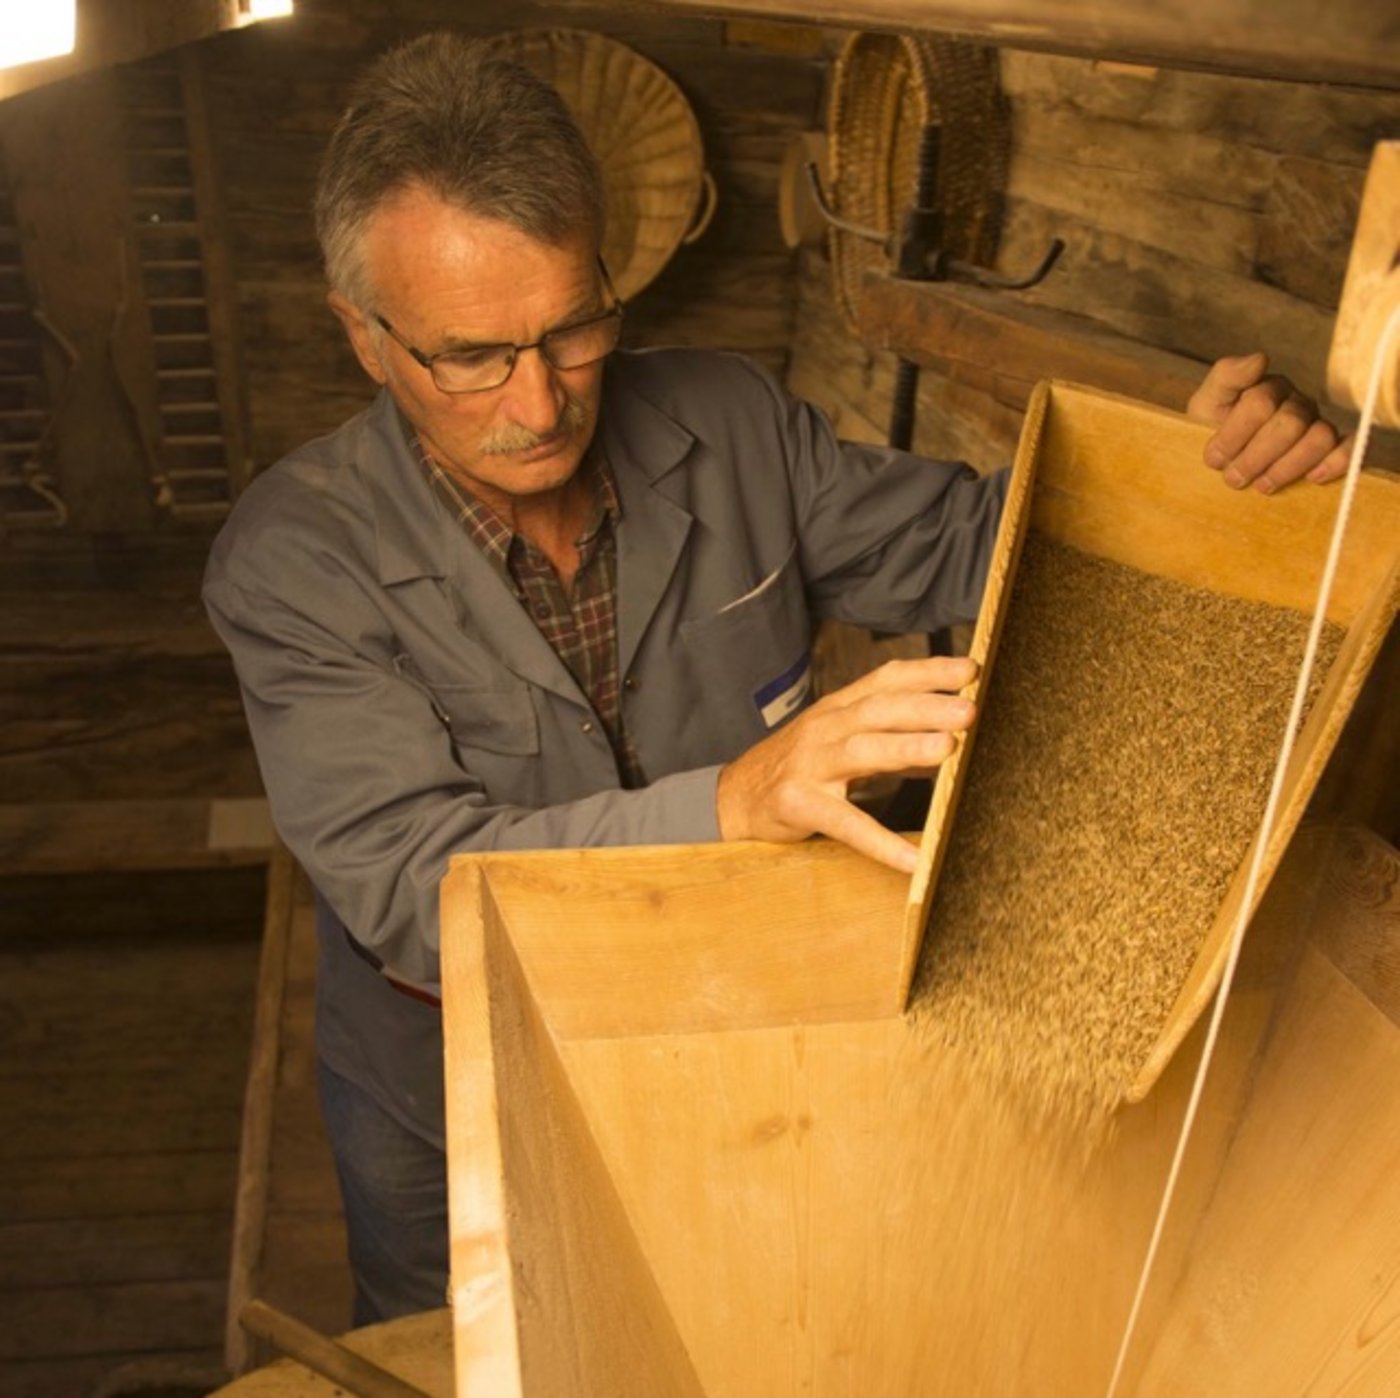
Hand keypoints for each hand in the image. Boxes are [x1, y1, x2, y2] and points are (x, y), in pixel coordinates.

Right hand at [715, 655, 977, 873]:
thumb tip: (951, 742)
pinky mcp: (798, 804)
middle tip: (970, 708)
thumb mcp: (843, 746)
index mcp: (838, 710)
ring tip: (948, 749)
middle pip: (877, 709)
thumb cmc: (800, 771)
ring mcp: (808, 765)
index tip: (972, 669)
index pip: (886, 679)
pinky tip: (914, 857)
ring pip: (860, 750)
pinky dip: (880, 841)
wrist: (733, 800)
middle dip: (925, 705)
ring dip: (905, 747)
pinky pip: (845, 823)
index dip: (927, 671)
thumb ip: (893, 744)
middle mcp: (824, 729)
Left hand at [1187, 352, 1350, 493]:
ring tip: (1261, 485)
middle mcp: (1297, 402)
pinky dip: (1337, 462)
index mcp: (1268, 387)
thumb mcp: (1206, 403)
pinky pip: (1350, 447)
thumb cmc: (1213, 430)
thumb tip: (1260, 359)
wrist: (1223, 460)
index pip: (1260, 404)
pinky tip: (1313, 478)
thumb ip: (1226, 376)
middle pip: (1290, 424)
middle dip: (1256, 457)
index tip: (1213, 459)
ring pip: (1319, 438)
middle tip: (1233, 478)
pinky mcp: (1333, 446)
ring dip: (1286, 467)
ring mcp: (1317, 424)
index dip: (1234, 436)